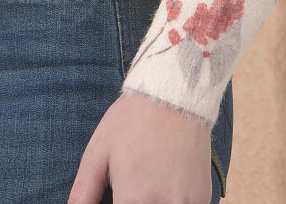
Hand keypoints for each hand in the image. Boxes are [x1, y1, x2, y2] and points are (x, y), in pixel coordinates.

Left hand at [67, 92, 213, 203]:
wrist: (175, 93)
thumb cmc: (132, 120)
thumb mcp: (98, 152)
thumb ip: (83, 193)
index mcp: (133, 199)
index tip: (116, 196)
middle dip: (134, 202)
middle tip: (131, 186)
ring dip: (153, 202)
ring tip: (148, 181)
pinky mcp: (203, 197)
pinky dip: (172, 201)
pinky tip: (166, 182)